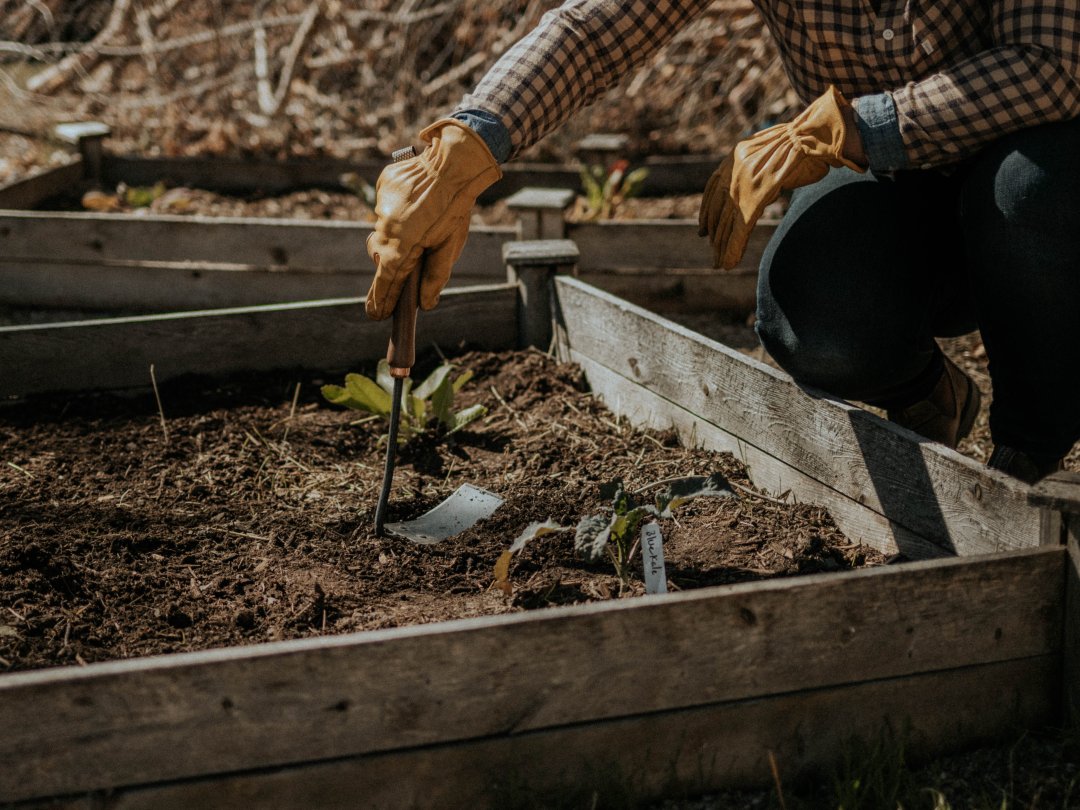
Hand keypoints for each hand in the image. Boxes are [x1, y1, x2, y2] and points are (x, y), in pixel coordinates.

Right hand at [365, 119, 501, 319]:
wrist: (453, 162)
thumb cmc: (455, 207)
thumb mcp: (450, 245)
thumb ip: (435, 276)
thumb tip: (425, 304)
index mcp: (402, 247)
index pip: (387, 283)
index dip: (381, 301)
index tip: (376, 315)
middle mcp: (385, 229)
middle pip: (382, 258)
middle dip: (392, 267)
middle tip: (407, 268)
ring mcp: (381, 207)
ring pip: (383, 231)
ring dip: (398, 236)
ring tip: (421, 226)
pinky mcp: (382, 187)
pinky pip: (385, 208)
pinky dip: (397, 211)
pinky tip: (416, 203)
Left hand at [698, 85, 865, 268]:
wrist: (814, 136)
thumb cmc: (806, 144)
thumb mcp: (776, 154)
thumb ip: (764, 169)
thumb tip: (768, 186)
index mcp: (737, 155)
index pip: (714, 188)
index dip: (707, 210)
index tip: (703, 228)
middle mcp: (734, 169)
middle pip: (717, 208)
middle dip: (714, 231)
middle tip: (711, 249)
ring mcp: (742, 183)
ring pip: (726, 222)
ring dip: (722, 245)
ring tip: (719, 262)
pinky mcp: (754, 198)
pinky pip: (739, 229)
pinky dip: (733, 248)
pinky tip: (729, 263)